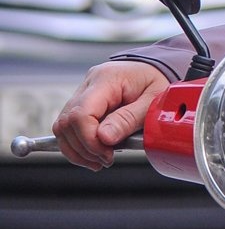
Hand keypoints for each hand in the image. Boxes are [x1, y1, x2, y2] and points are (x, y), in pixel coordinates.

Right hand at [53, 61, 169, 169]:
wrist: (157, 69)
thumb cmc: (158, 80)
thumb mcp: (153, 100)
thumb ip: (129, 119)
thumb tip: (104, 139)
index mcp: (107, 79)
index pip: (81, 113)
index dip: (89, 139)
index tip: (107, 154)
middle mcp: (89, 83)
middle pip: (67, 122)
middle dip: (84, 148)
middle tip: (106, 160)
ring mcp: (83, 92)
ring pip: (62, 127)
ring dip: (78, 150)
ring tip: (101, 160)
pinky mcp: (82, 102)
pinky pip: (69, 127)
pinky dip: (78, 144)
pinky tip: (94, 153)